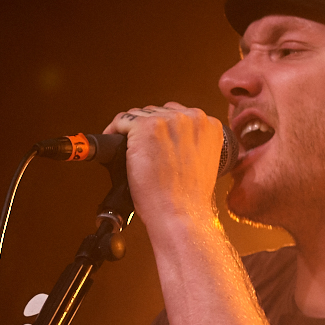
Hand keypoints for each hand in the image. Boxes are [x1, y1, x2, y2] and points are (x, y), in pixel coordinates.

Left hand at [103, 103, 225, 233]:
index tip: (156, 142)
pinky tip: (115, 146)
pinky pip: (122, 121)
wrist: (181, 213)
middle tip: (141, 150)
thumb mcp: (202, 162)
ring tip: (129, 151)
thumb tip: (170, 138)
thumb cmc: (189, 197)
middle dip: (147, 129)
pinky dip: (114, 132)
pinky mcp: (146, 127)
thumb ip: (191, 143)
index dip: (163, 129)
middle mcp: (191, 118)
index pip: (178, 114)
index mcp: (209, 125)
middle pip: (158, 112)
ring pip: (139, 116)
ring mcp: (168, 121)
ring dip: (131, 132)